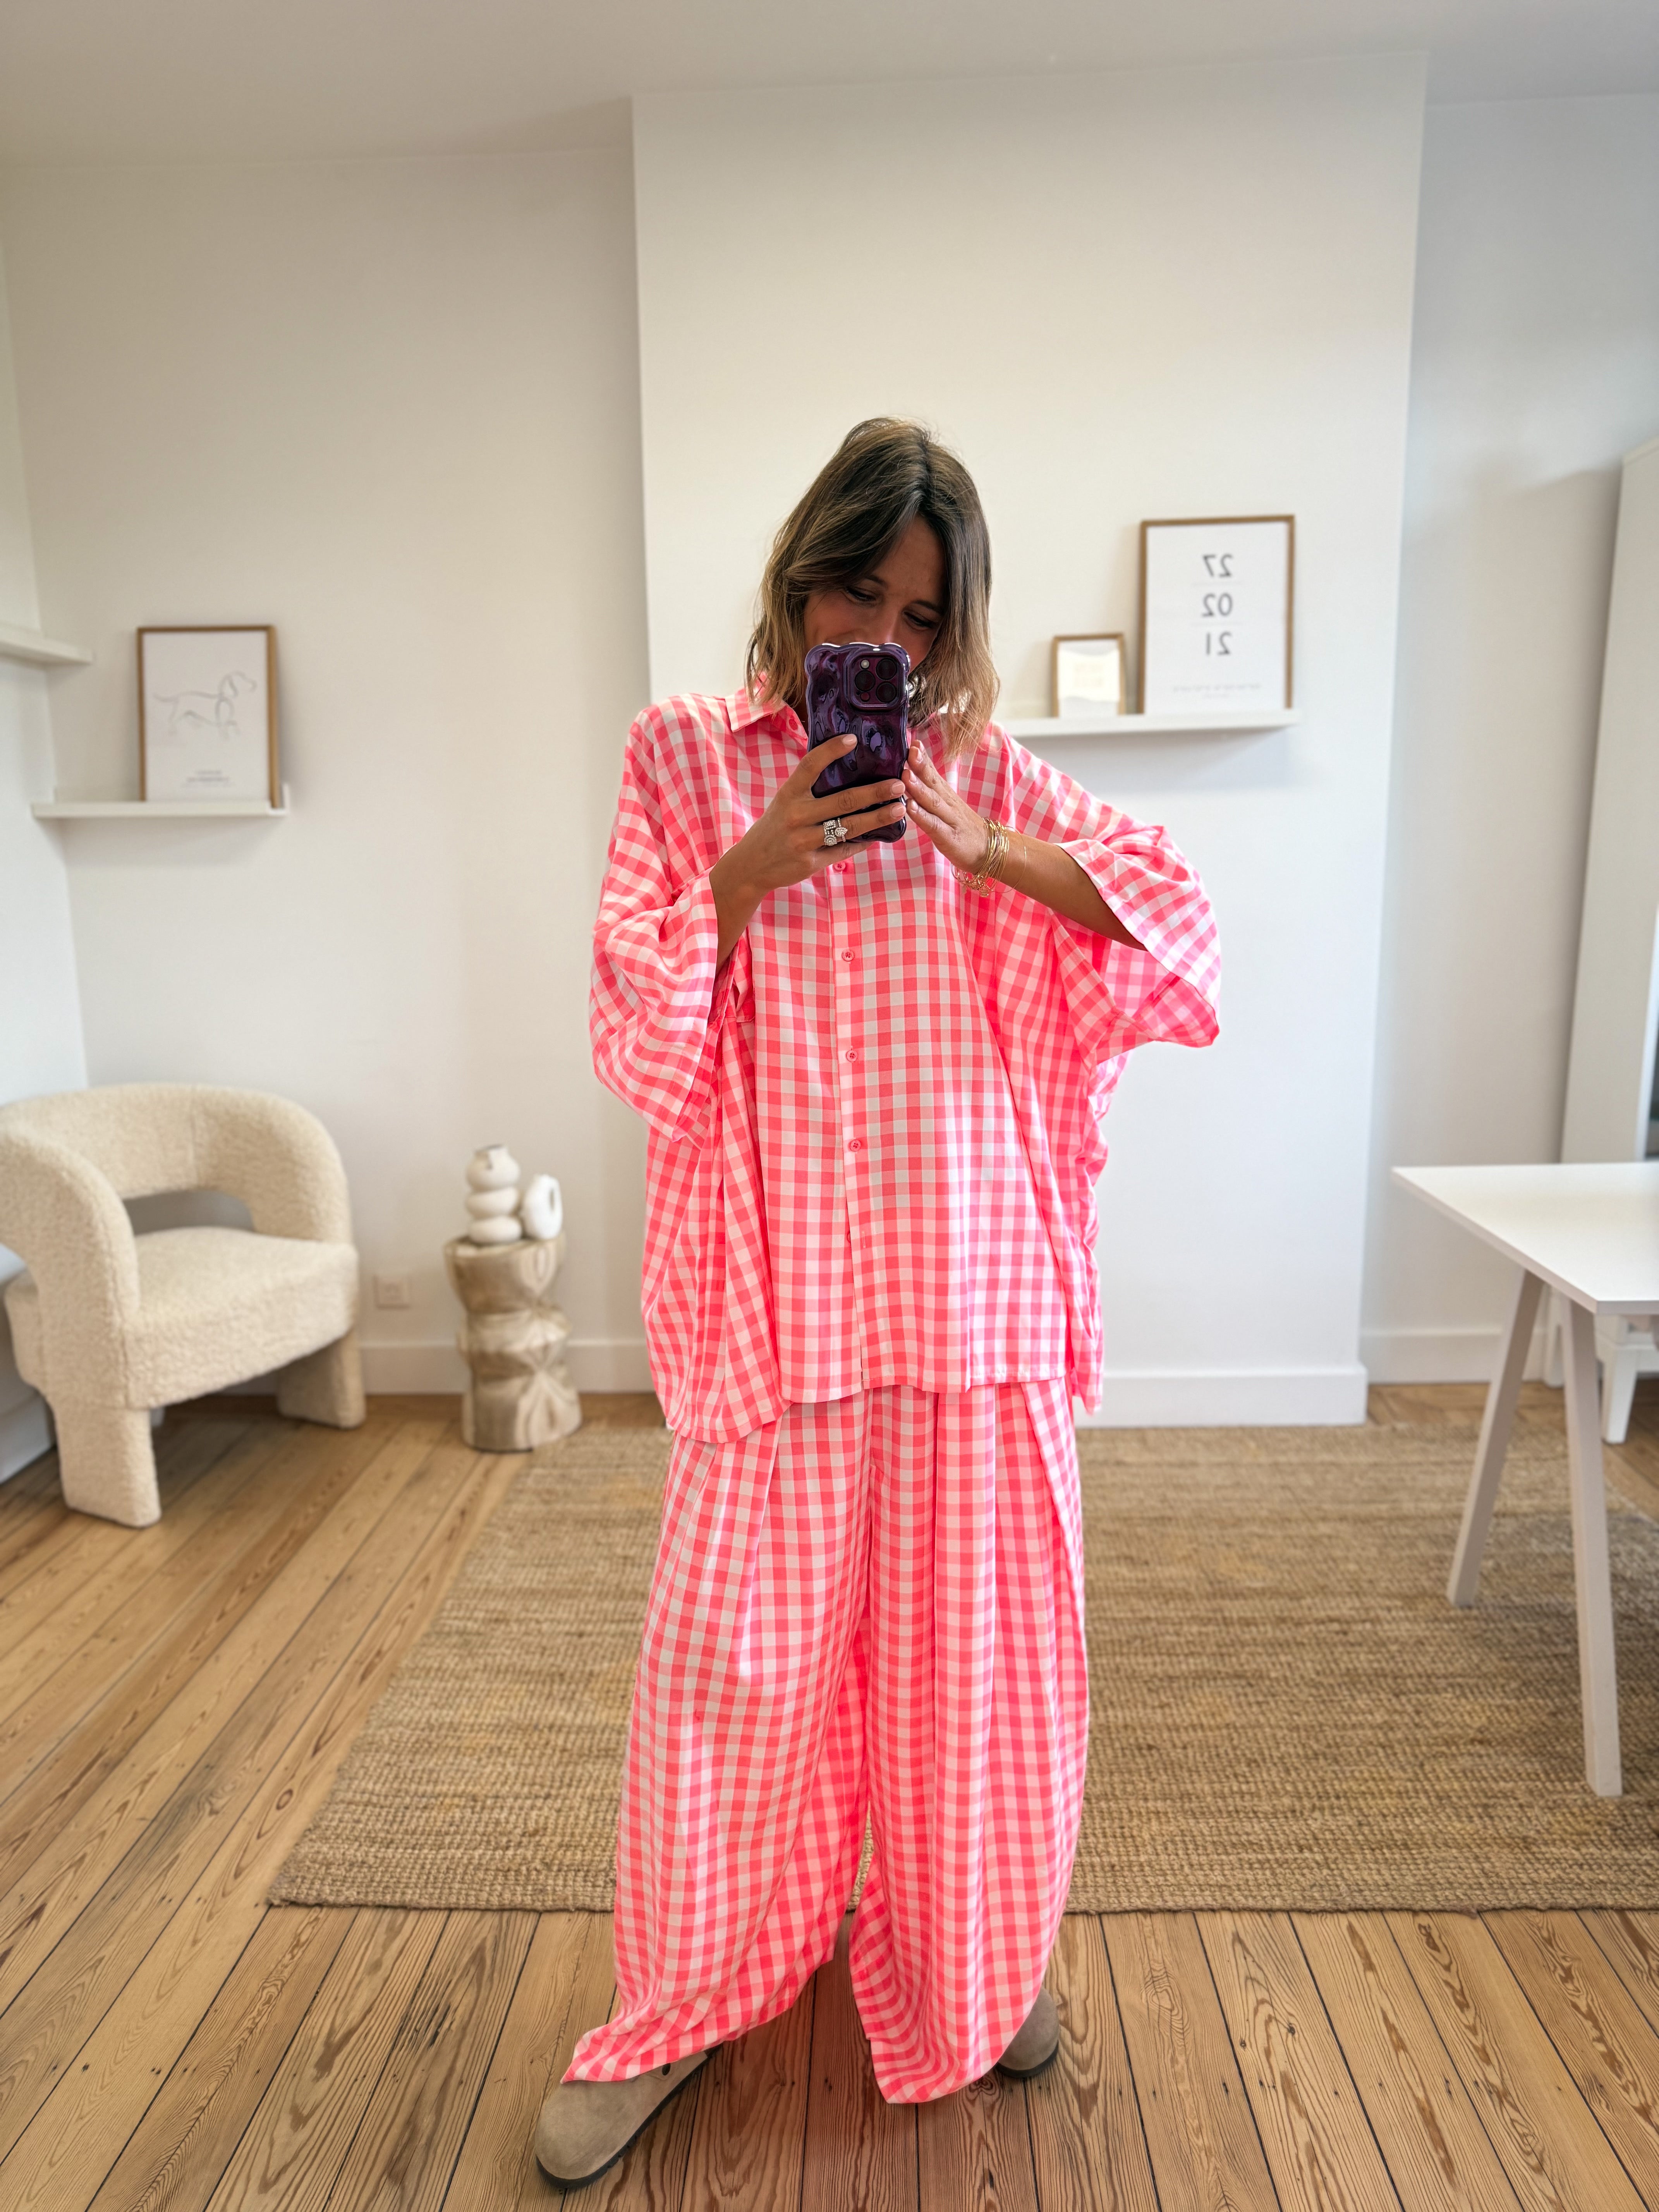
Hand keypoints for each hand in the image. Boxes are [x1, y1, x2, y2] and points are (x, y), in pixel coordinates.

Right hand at [708, 732, 906, 965]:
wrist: (752, 865)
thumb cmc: (774, 828)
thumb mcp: (784, 802)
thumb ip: (808, 788)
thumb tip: (843, 766)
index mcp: (788, 795)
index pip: (809, 766)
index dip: (830, 751)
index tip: (853, 739)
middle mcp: (796, 816)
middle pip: (842, 800)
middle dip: (873, 792)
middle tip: (898, 784)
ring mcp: (804, 841)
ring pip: (848, 827)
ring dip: (877, 818)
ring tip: (899, 809)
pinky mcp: (811, 862)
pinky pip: (844, 850)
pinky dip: (863, 842)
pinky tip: (881, 835)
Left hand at [901, 741, 993, 874]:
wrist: (989, 849)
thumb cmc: (963, 828)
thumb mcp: (948, 806)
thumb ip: (932, 792)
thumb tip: (912, 776)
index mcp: (946, 795)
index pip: (934, 773)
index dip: (924, 758)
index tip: (913, 741)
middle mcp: (948, 803)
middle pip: (933, 782)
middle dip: (921, 765)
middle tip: (910, 750)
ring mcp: (949, 819)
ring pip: (932, 801)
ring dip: (918, 787)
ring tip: (905, 774)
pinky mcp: (948, 837)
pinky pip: (933, 824)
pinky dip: (921, 815)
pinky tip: (909, 807)